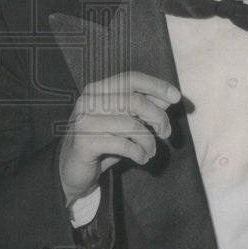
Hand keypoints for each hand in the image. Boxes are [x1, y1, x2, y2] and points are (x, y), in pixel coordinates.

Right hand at [59, 72, 179, 203]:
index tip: (176, 97)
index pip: (130, 78)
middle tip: (166, 133)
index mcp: (97, 90)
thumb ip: (143, 107)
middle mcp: (88, 100)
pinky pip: (122, 144)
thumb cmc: (101, 142)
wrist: (71, 170)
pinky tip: (140, 158)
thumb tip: (168, 97)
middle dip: (157, 117)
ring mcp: (83, 120)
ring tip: (151, 151)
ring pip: (130, 124)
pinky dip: (138, 153)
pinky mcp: (83, 142)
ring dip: (148, 141)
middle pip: (134, 100)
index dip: (156, 85)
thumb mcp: (123, 122)